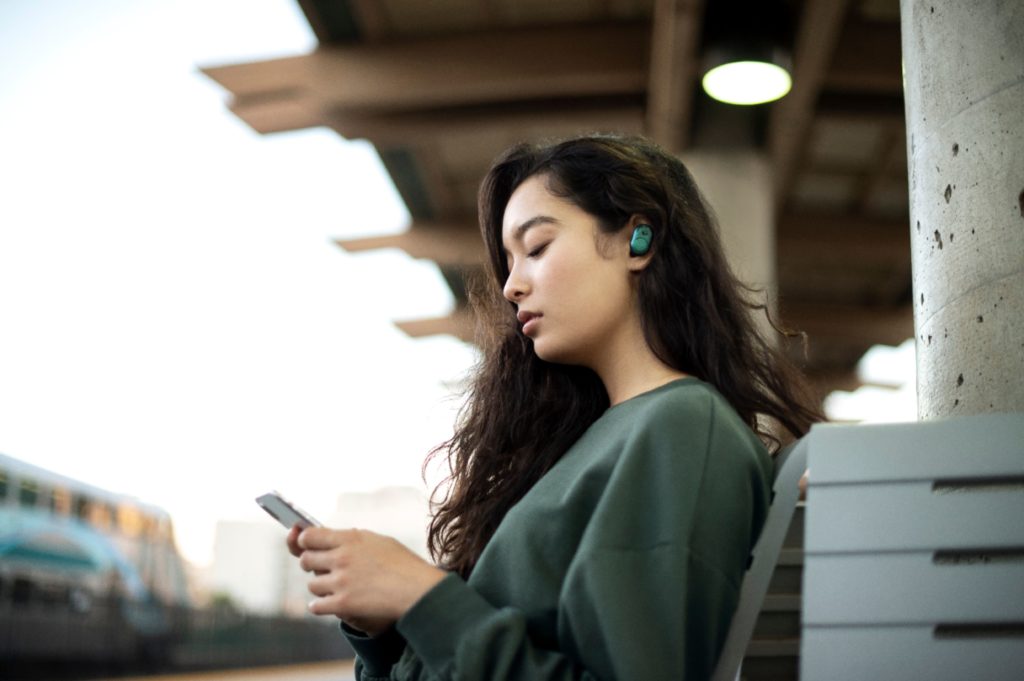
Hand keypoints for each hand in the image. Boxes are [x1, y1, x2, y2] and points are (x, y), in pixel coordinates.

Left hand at [292, 526, 446, 636]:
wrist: (417, 590)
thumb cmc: (404, 564)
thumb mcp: (379, 541)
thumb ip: (353, 539)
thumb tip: (333, 538)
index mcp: (350, 539)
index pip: (310, 536)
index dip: (305, 541)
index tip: (307, 546)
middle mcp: (341, 558)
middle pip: (305, 560)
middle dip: (311, 564)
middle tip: (324, 570)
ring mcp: (341, 581)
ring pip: (312, 584)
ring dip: (320, 587)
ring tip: (335, 588)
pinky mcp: (342, 604)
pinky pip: (316, 606)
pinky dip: (320, 606)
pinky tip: (328, 604)